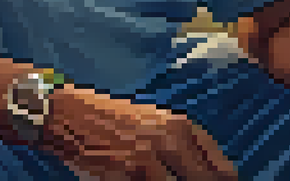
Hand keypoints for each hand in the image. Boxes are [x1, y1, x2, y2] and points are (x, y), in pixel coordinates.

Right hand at [42, 86, 239, 180]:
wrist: (66, 114)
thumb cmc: (111, 118)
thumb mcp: (154, 121)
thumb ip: (186, 144)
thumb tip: (219, 175)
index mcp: (180, 126)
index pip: (223, 171)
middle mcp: (168, 141)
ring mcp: (145, 161)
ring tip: (153, 180)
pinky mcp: (124, 176)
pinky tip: (140, 180)